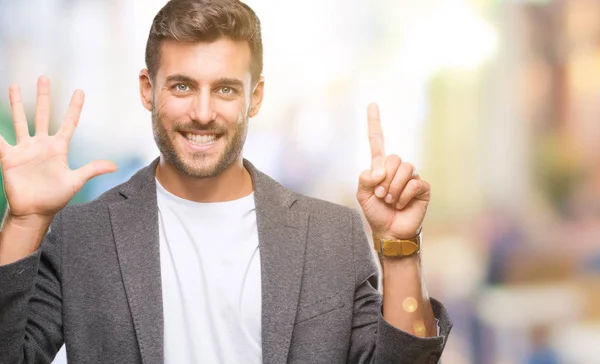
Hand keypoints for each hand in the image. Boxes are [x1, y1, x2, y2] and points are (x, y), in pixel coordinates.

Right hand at [0, 76, 116, 222]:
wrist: (34, 212)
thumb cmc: (55, 197)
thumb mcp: (75, 182)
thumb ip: (92, 170)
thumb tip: (114, 166)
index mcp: (59, 148)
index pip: (69, 123)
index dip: (74, 107)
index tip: (80, 91)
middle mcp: (42, 144)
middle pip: (43, 115)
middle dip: (44, 96)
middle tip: (44, 77)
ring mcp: (25, 149)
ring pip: (20, 120)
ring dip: (18, 103)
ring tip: (15, 85)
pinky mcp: (9, 157)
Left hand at [356, 103, 429, 239]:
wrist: (390, 232)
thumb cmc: (376, 213)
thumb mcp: (362, 196)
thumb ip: (365, 179)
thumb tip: (379, 170)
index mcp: (381, 167)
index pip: (378, 141)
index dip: (374, 123)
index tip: (372, 104)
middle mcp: (397, 168)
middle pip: (393, 158)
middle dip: (384, 180)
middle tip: (381, 196)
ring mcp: (411, 177)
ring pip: (404, 169)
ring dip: (393, 188)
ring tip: (390, 201)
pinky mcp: (422, 187)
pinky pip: (414, 183)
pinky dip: (403, 196)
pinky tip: (401, 205)